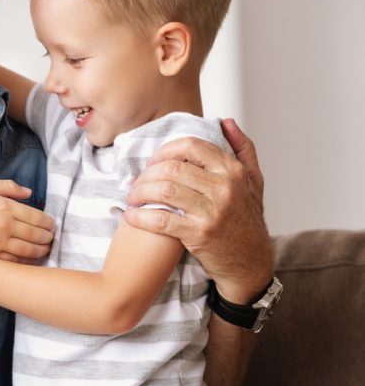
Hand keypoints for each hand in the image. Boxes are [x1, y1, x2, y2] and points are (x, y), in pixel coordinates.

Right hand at [0, 179, 53, 261]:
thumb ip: (7, 187)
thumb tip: (29, 192)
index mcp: (5, 206)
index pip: (36, 216)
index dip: (48, 222)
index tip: (52, 224)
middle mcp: (5, 225)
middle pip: (36, 234)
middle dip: (48, 237)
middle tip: (52, 238)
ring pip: (29, 250)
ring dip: (41, 250)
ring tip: (46, 249)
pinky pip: (15, 260)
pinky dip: (27, 261)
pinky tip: (30, 259)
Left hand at [124, 119, 272, 302]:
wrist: (251, 264)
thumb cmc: (248, 220)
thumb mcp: (254, 182)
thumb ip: (242, 149)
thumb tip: (225, 121)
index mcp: (233, 171)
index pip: (190, 146)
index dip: (164, 151)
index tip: (153, 162)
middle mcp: (225, 188)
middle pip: (172, 168)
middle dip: (147, 173)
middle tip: (136, 182)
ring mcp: (213, 211)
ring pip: (164, 190)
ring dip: (140, 192)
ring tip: (131, 197)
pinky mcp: (199, 234)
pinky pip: (161, 219)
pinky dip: (140, 216)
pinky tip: (131, 216)